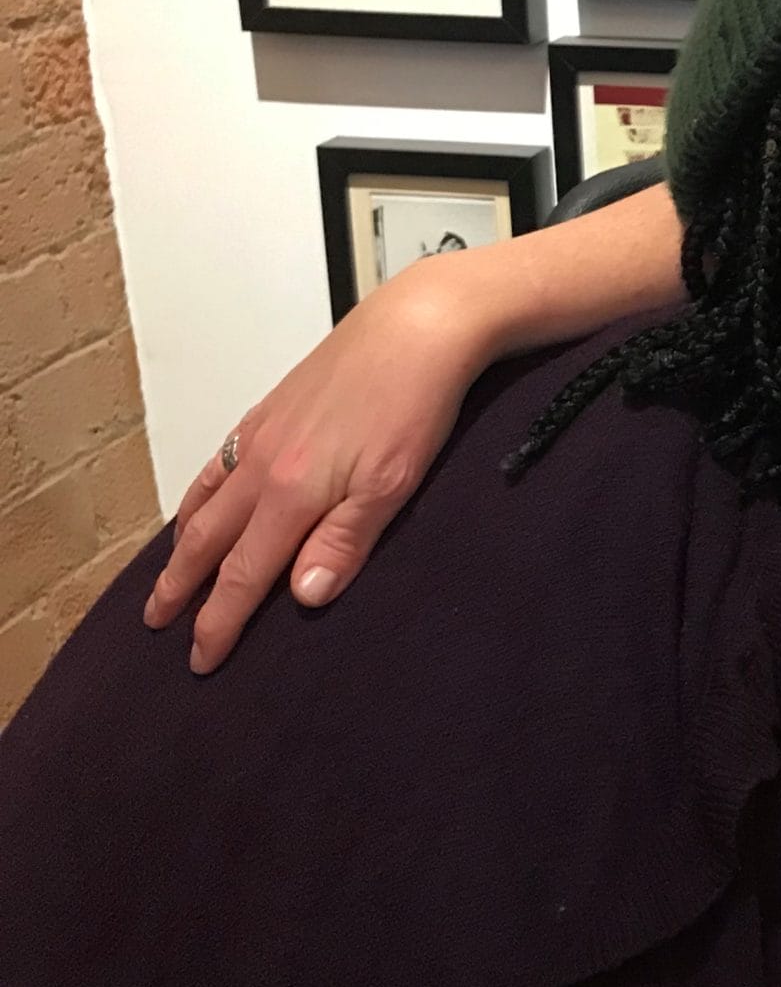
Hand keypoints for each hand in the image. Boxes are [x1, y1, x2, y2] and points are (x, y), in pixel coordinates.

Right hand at [143, 254, 492, 672]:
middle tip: (157, 627)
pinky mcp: (271, 411)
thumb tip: (299, 596)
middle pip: (210, 543)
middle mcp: (264, 466)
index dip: (219, 621)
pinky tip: (199, 505)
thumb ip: (345, 541)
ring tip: (166, 578)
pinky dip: (198, 495)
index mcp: (294, 493)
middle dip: (182, 590)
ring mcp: (262, 435)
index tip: (201, 660)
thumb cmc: (415, 405)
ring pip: (206, 502)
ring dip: (182, 547)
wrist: (416, 326)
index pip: (243, 575)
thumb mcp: (393, 483)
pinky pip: (218, 464)